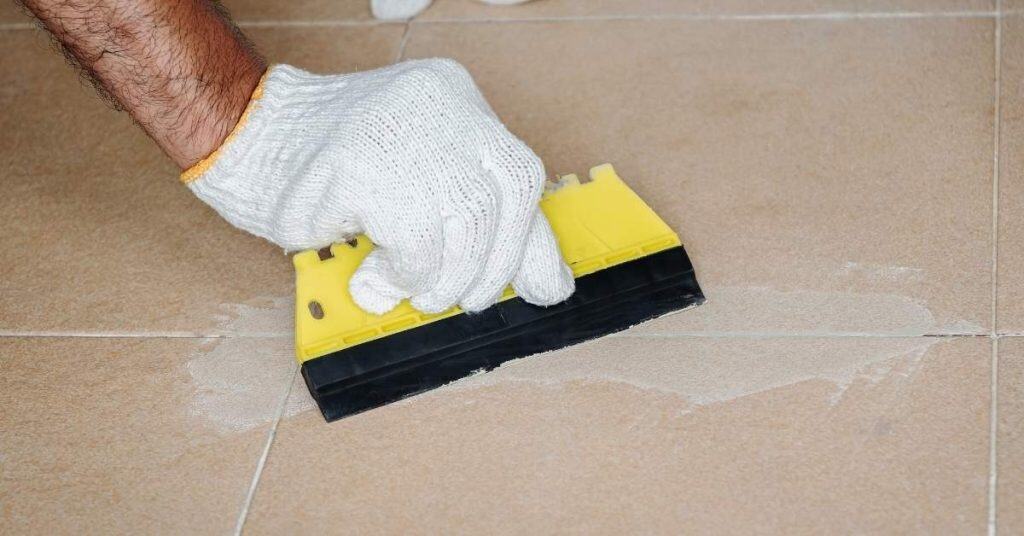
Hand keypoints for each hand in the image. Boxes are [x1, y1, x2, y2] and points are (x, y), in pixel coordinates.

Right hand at [184, 59, 574, 314]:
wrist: (249, 143)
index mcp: (455, 99)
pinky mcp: (362, 164)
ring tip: (404, 287)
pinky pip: (412, 243)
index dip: (526, 241)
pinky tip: (375, 274)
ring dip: (435, 279)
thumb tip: (553, 287)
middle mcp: (437, 104)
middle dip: (480, 272)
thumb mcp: (425, 188)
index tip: (527, 286)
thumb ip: (490, 229)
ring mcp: (398, 130)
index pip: (521, 174)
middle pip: (497, 203)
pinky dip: (401, 275)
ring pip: (460, 227)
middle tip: (451, 300)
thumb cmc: (339, 174)